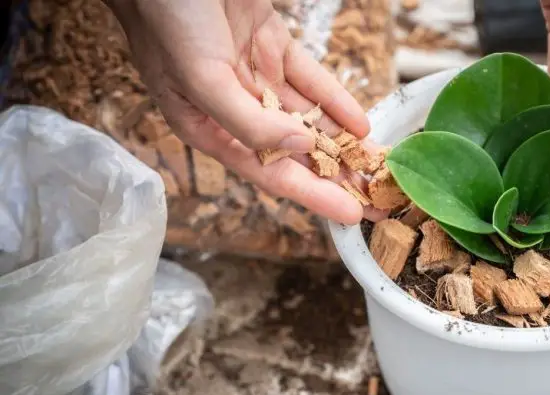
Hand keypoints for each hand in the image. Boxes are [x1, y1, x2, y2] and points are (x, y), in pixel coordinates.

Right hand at [107, 0, 385, 223]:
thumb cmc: (168, 19)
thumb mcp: (202, 79)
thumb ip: (248, 122)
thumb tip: (297, 145)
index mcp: (207, 127)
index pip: (269, 172)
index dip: (312, 195)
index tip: (350, 214)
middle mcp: (234, 108)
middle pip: (294, 151)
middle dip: (334, 175)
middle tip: (375, 198)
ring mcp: (256, 76)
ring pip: (308, 118)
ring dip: (342, 142)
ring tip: (376, 165)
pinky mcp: (272, 45)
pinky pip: (311, 81)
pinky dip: (336, 100)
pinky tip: (361, 122)